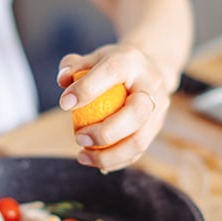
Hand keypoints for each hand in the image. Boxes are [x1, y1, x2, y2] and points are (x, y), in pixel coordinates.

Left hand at [57, 43, 168, 171]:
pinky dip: (114, 161)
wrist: (150, 69)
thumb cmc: (113, 66)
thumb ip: (74, 66)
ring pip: (140, 141)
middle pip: (137, 113)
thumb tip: (63, 80)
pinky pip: (137, 153)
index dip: (87, 89)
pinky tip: (93, 161)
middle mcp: (150, 86)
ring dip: (109, 154)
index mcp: (131, 62)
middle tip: (78, 137)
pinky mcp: (155, 129)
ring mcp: (158, 110)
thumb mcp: (93, 58)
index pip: (112, 72)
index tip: (65, 103)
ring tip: (83, 155)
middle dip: (105, 132)